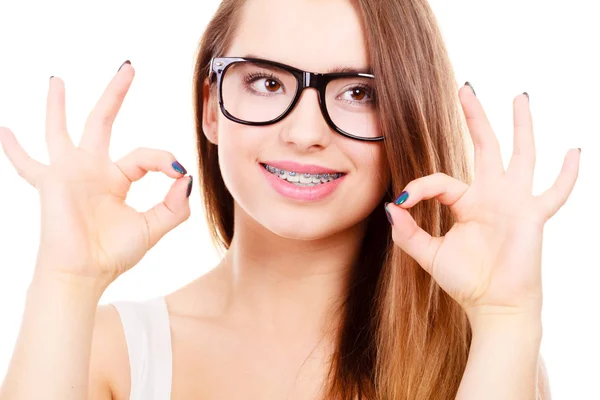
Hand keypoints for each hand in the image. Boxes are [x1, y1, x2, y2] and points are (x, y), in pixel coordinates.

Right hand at [0, 62, 192, 287]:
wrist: (84, 274)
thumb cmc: (114, 253)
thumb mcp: (154, 227)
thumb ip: (174, 204)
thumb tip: (185, 175)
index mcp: (117, 178)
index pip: (144, 156)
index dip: (163, 159)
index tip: (176, 170)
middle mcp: (92, 170)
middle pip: (103, 121)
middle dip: (115, 94)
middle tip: (128, 67)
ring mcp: (69, 173)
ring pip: (61, 130)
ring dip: (58, 105)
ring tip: (57, 80)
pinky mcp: (51, 181)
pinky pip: (27, 163)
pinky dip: (14, 149)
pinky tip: (3, 130)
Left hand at [385, 86, 579, 320]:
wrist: (494, 306)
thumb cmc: (466, 281)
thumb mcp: (429, 255)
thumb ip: (408, 233)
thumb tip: (391, 206)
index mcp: (466, 203)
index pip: (440, 180)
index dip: (419, 186)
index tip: (404, 201)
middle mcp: (492, 196)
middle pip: (484, 147)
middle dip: (475, 118)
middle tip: (465, 89)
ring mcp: (515, 202)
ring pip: (520, 155)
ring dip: (520, 126)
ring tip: (520, 97)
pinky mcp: (533, 216)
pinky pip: (555, 192)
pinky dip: (566, 174)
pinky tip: (574, 150)